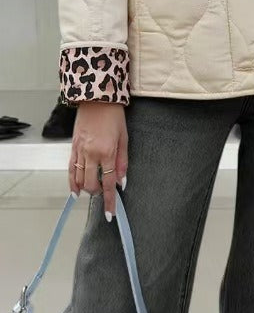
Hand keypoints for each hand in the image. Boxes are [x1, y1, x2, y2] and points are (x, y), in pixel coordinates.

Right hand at [68, 101, 128, 221]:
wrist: (96, 98)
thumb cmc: (114, 116)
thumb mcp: (124, 138)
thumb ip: (123, 162)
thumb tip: (122, 182)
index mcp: (107, 152)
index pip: (108, 183)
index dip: (110, 201)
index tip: (111, 214)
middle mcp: (91, 154)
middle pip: (91, 184)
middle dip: (97, 193)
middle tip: (103, 194)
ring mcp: (80, 151)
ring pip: (79, 178)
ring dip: (85, 189)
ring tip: (91, 192)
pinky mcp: (73, 146)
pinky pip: (71, 168)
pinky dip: (72, 181)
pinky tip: (75, 189)